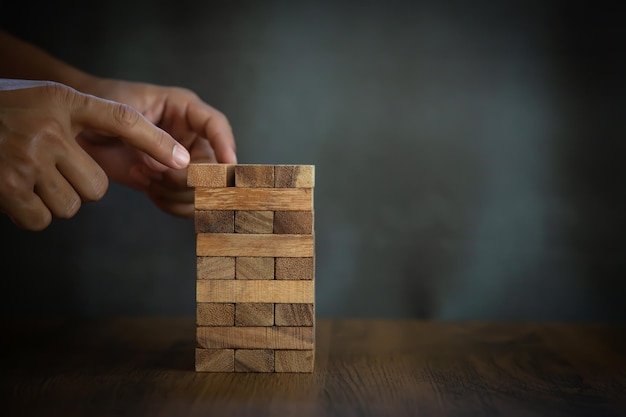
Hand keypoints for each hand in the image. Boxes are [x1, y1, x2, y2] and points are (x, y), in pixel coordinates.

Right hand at [0, 79, 190, 230]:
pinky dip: (31, 214)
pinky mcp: (5, 187)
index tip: (184, 161)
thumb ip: (85, 120)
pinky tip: (14, 194)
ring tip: (29, 178)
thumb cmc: (4, 112)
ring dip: (54, 200)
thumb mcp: (46, 101)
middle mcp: (48, 127)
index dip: (156, 141)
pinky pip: (43, 219)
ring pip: (72, 205)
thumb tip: (149, 156)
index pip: (122, 118)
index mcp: (62, 100)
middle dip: (79, 186)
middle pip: (96, 185)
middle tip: (51, 171)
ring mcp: (25, 158)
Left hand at [77, 77, 236, 217]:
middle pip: (213, 166)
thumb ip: (155, 137)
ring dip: (177, 192)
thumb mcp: (125, 115)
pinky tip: (148, 189)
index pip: (217, 126)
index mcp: (185, 110)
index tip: (227, 166)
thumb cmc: (100, 106)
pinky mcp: (168, 181)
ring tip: (146, 178)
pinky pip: (184, 202)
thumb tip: (185, 165)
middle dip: (190, 178)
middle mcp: (190, 137)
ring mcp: (181, 162)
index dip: (225, 146)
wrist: (75, 127)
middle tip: (157, 174)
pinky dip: (170, 203)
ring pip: (201, 189)